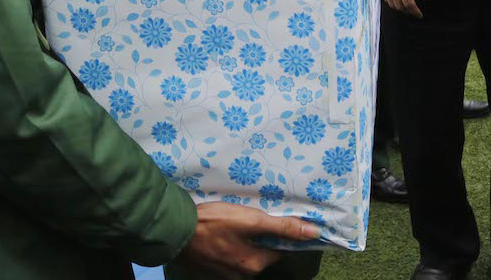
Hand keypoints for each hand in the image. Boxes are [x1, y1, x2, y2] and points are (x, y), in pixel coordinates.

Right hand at [172, 202, 318, 278]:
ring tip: (236, 221)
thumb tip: (314, 232)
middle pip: (262, 253)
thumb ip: (283, 227)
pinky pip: (229, 256)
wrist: (175, 231)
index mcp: (255, 265)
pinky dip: (230, 244)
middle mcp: (243, 275)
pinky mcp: (211, 269)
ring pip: (245, 254)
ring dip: (245, 240)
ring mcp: (225, 274)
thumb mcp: (252, 220)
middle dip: (261, 236)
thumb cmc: (216, 223)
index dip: (281, 232)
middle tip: (251, 216)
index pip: (280, 249)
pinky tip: (223, 230)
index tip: (275, 218)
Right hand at [382, 0, 425, 17]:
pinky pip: (387, 1)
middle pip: (401, 7)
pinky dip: (394, 3)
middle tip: (414, 11)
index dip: (415, 11)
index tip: (419, 15)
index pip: (409, 4)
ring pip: (393, 6)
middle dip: (408, 11)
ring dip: (401, 8)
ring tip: (408, 7)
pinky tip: (399, 1)